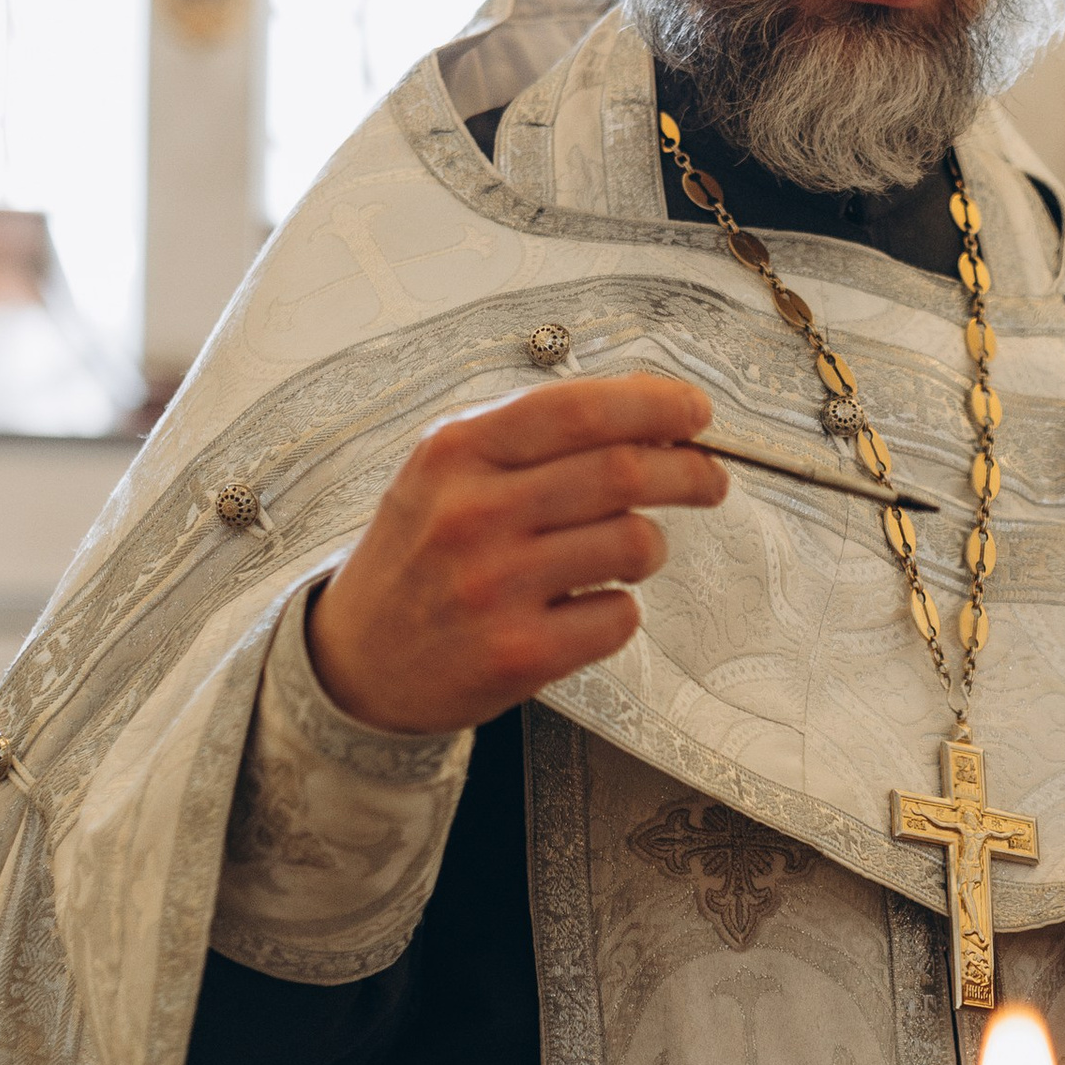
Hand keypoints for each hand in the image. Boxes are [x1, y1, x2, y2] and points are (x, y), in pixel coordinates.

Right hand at [307, 374, 727, 736]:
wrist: (355, 659)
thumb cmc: (418, 555)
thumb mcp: (448, 472)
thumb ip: (533, 439)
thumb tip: (649, 418)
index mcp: (455, 452)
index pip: (577, 409)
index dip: (654, 405)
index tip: (695, 412)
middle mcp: (472, 513)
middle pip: (624, 472)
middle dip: (690, 471)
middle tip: (709, 478)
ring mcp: (495, 586)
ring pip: (634, 542)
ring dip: (650, 544)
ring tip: (627, 550)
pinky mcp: (519, 653)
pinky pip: (619, 615)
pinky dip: (620, 608)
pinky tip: (585, 606)